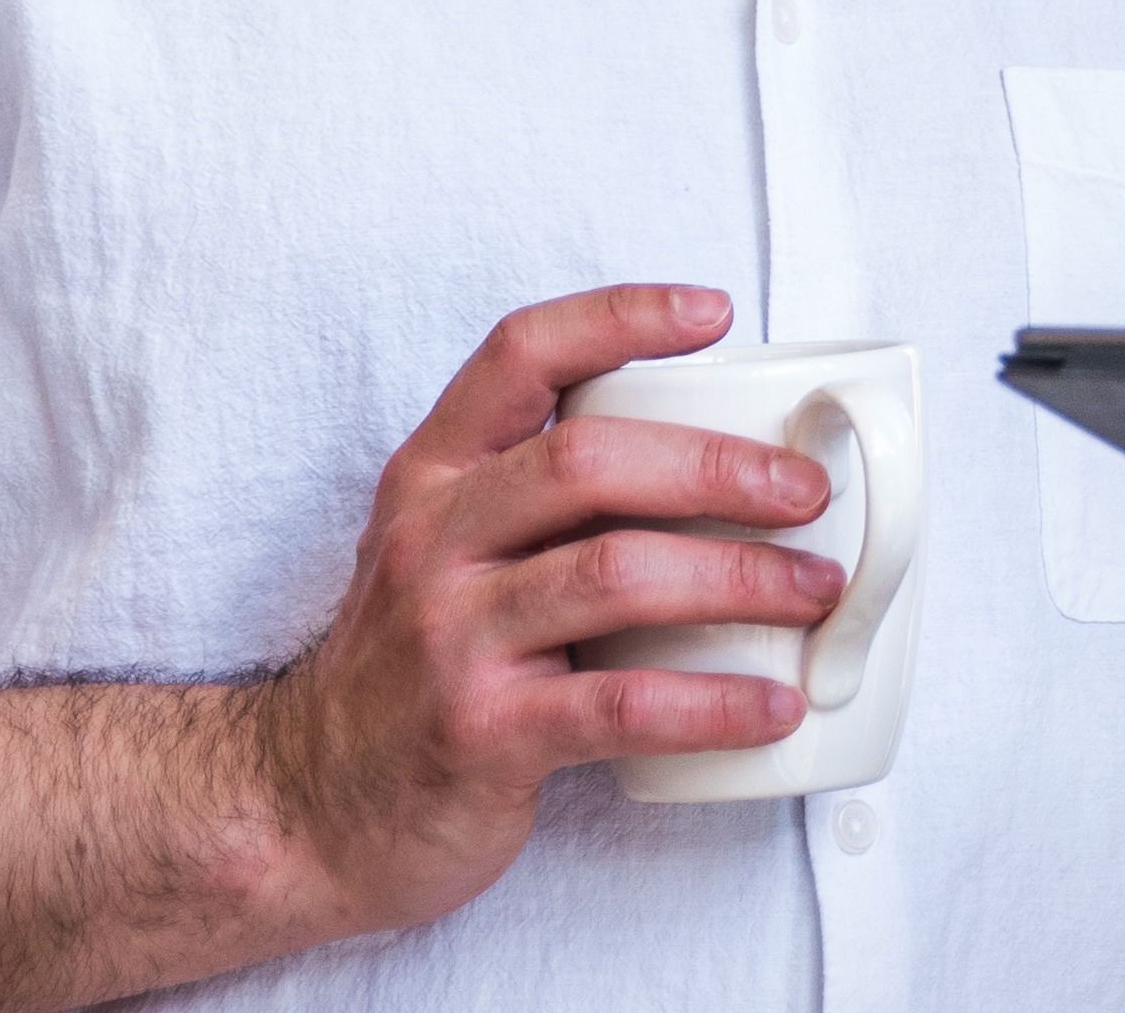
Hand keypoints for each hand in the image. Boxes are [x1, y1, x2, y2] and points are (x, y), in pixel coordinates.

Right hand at [246, 285, 846, 935]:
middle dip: (718, 467)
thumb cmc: (413, 672)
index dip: (618, 318)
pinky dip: (716, 703)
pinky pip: (622, 706)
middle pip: (588, 461)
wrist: (307, 810)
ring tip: (818, 593)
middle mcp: (433, 542)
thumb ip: (542, 505)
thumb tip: (722, 471)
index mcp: (432, 478)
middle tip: (809, 491)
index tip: (714, 314)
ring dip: (740, 578)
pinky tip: (777, 705)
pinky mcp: (482, 734)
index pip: (519, 356)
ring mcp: (450, 639)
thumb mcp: (447, 558)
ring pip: (616, 574)